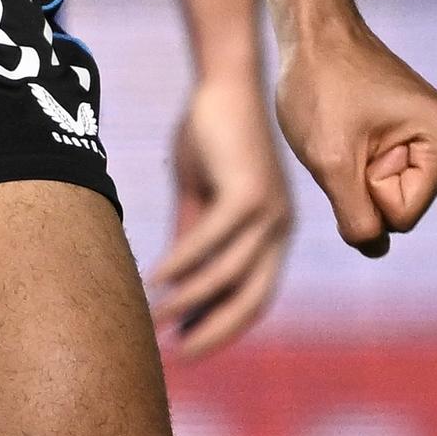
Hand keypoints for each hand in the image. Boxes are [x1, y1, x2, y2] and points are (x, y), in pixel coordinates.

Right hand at [150, 73, 292, 358]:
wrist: (224, 80)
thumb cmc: (212, 132)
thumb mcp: (201, 193)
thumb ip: (194, 235)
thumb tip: (179, 281)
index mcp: (273, 232)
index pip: (254, 294)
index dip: (222, 323)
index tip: (188, 344)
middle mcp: (279, 228)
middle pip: (251, 298)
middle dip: (215, 331)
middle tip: (180, 355)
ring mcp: (269, 212)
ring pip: (228, 273)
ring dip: (190, 301)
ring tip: (156, 319)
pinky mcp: (249, 193)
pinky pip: (211, 240)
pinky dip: (183, 263)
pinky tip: (157, 278)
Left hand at [277, 18, 436, 255]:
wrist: (314, 34)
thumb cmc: (320, 86)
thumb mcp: (330, 162)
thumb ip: (356, 219)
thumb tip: (375, 250)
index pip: (400, 217)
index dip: (363, 186)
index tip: (356, 137)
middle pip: (398, 212)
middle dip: (360, 182)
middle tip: (349, 131)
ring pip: (387, 201)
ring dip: (355, 174)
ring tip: (349, 128)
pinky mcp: (416, 142)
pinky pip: (381, 183)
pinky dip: (356, 165)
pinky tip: (353, 129)